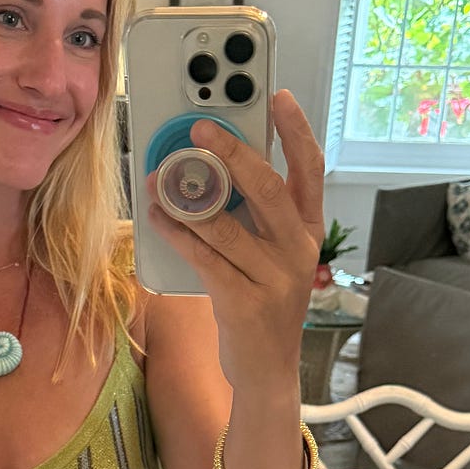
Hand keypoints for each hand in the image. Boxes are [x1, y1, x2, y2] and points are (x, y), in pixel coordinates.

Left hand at [147, 89, 324, 387]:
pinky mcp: (243, 302)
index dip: (296, 131)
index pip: (311, 170)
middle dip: (232, 153)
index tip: (280, 96)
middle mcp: (297, 251)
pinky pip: (204, 257)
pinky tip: (159, 217)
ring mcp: (273, 278)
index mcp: (308, 231)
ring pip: (226, 224)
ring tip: (159, 178)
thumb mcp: (274, 257)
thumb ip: (256, 218)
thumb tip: (213, 170)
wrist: (268, 372)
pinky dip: (177, 233)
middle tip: (200, 129)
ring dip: (187, 197)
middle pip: (268, 187)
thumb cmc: (264, 305)